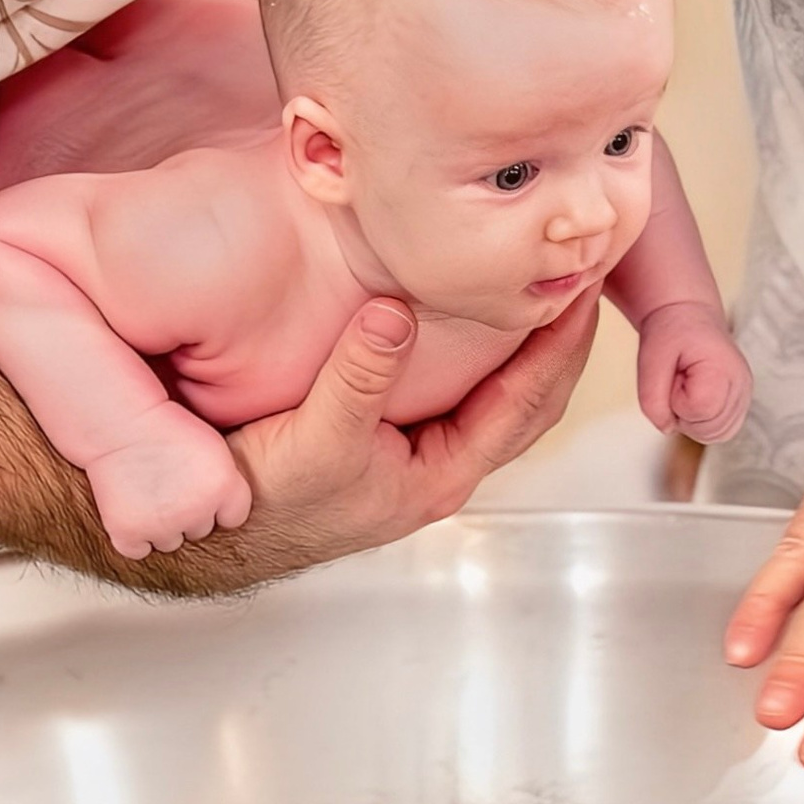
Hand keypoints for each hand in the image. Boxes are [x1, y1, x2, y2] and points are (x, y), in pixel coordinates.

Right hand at [84, 418, 250, 555]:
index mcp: (224, 486)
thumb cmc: (166, 428)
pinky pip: (137, 549)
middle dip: (186, 513)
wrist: (120, 421)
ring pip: (169, 542)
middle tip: (166, 482)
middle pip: (199, 530)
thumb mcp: (214, 447)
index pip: (232, 518)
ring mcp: (162, 525)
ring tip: (147, 491)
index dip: (216, 503)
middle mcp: (197, 510)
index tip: (198, 485)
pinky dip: (132, 535)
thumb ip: (227, 485)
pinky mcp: (128, 532)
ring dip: (159, 526)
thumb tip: (229, 521)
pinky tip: (130, 507)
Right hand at [215, 286, 599, 574]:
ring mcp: (419, 447)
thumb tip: (396, 313)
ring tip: (543, 284)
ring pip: (495, 391)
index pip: (528, 401)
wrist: (218, 529)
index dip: (562, 344)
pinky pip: (455, 383)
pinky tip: (471, 309)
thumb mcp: (316, 440)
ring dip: (524, 342)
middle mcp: (442, 461)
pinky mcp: (391, 428)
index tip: (586, 290)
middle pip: (529, 397)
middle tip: (584, 274)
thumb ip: (359, 379)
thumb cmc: (269, 502)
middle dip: (561, 339)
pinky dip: (477, 345)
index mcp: (443, 472)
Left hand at [636, 297, 751, 446]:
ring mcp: (745, 397)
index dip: (676, 400)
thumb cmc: (670, 333)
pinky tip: (694, 399)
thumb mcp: (650, 359)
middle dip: (683, 412)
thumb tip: (668, 429)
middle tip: (679, 380)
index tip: (675, 375)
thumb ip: (652, 400)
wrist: (688, 315)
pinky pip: (720, 431)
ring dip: (692, 419)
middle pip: (708, 429)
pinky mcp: (740, 404)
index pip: (699, 410)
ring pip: (715, 435)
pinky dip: (701, 423)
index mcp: (725, 368)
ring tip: (687, 388)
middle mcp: (742, 385)